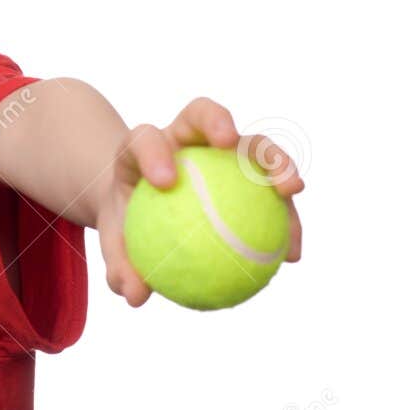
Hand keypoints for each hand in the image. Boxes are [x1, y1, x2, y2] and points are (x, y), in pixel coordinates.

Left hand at [93, 97, 304, 306]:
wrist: (146, 212)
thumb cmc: (128, 226)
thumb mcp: (116, 245)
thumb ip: (120, 266)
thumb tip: (134, 296)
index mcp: (142, 147)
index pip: (145, 138)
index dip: (155, 150)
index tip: (166, 181)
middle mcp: (183, 137)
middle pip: (202, 113)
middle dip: (218, 122)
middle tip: (230, 144)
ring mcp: (220, 149)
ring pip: (251, 143)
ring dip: (274, 159)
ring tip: (292, 191)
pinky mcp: (250, 170)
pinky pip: (272, 188)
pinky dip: (284, 215)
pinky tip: (293, 253)